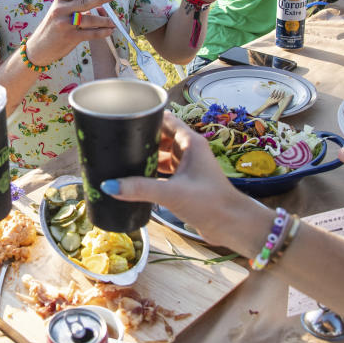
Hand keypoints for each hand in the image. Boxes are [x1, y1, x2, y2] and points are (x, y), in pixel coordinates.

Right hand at [24, 0, 115, 66]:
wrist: (38, 48)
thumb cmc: (52, 29)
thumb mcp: (58, 12)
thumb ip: (74, 7)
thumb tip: (99, 7)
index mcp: (58, 1)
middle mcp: (61, 11)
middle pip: (86, 1)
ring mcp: (66, 24)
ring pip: (91, 19)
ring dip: (105, 20)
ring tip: (113, 22)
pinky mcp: (71, 37)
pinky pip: (91, 33)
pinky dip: (102, 32)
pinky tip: (108, 31)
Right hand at [100, 112, 261, 248]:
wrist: (233, 225)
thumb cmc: (210, 202)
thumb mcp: (172, 193)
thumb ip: (140, 189)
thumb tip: (109, 186)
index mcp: (191, 143)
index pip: (166, 120)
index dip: (147, 117)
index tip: (125, 118)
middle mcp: (190, 151)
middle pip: (162, 137)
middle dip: (142, 139)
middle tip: (118, 142)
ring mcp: (189, 167)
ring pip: (163, 155)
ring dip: (147, 158)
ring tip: (123, 159)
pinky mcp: (187, 182)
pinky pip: (165, 171)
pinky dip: (152, 173)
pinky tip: (136, 179)